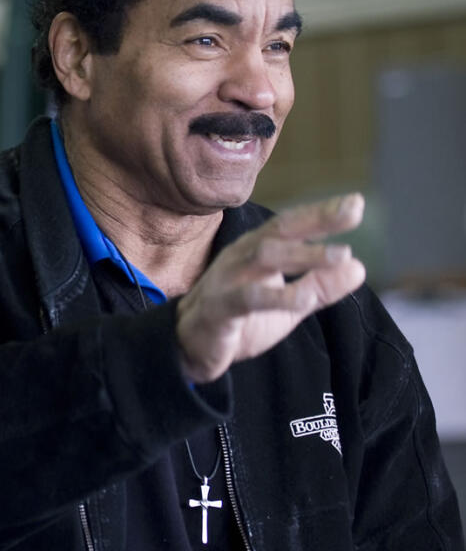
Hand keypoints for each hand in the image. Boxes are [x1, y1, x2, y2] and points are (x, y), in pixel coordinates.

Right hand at [176, 193, 366, 383]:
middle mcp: (241, 257)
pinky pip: (246, 297)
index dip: (322, 214)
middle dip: (316, 220)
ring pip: (264, 257)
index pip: (291, 226)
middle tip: (353, 211)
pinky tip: (304, 299)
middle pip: (278, 231)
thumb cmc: (240, 319)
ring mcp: (227, 280)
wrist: (191, 347)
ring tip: (340, 255)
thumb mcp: (288, 304)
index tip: (356, 203)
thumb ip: (320, 286)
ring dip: (303, 254)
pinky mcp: (218, 308)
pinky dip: (276, 296)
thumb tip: (359, 267)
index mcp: (257, 251)